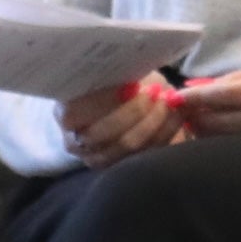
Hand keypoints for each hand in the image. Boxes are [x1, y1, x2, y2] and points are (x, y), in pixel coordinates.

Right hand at [61, 77, 189, 168]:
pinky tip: (175, 115)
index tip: (132, 85)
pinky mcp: (121, 168)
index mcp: (65, 114)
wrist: (124, 105)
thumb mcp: (113, 73)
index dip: (106, 99)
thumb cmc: (116, 84)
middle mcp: (76, 141)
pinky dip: (165, 133)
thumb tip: (132, 76)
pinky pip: (146, 154)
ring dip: (155, 121)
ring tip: (169, 101)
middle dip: (136, 111)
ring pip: (128, 146)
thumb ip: (117, 73)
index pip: (77, 111)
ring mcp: (97, 159)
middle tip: (158, 91)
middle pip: (105, 133)